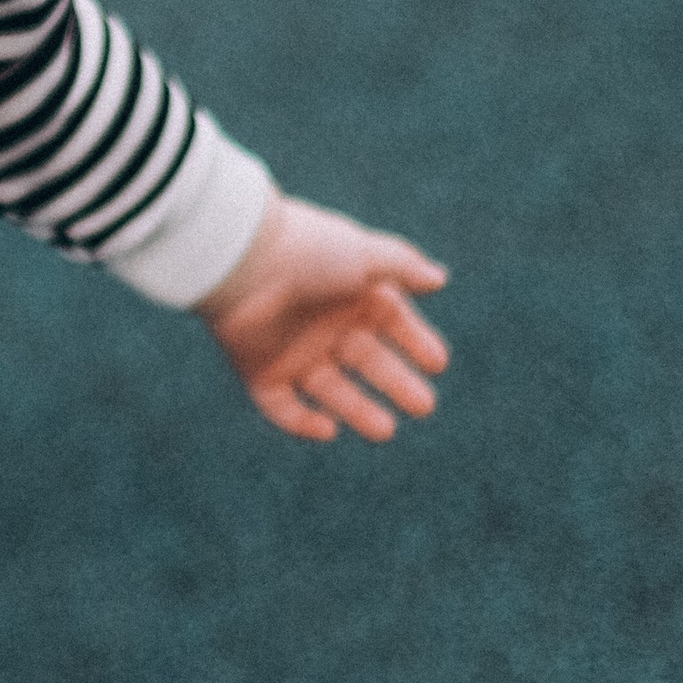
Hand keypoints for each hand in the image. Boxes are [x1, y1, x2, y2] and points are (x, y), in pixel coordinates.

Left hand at [196, 192, 448, 442]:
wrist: (242, 260)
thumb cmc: (308, 252)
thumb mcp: (365, 255)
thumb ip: (403, 265)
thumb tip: (439, 280)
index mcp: (350, 295)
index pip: (393, 323)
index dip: (416, 343)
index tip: (437, 363)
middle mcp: (324, 325)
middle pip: (368, 362)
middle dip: (397, 384)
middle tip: (423, 406)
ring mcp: (292, 350)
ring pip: (331, 390)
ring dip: (358, 411)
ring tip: (386, 430)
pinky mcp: (260, 370)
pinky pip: (281, 406)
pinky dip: (300, 422)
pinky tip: (328, 428)